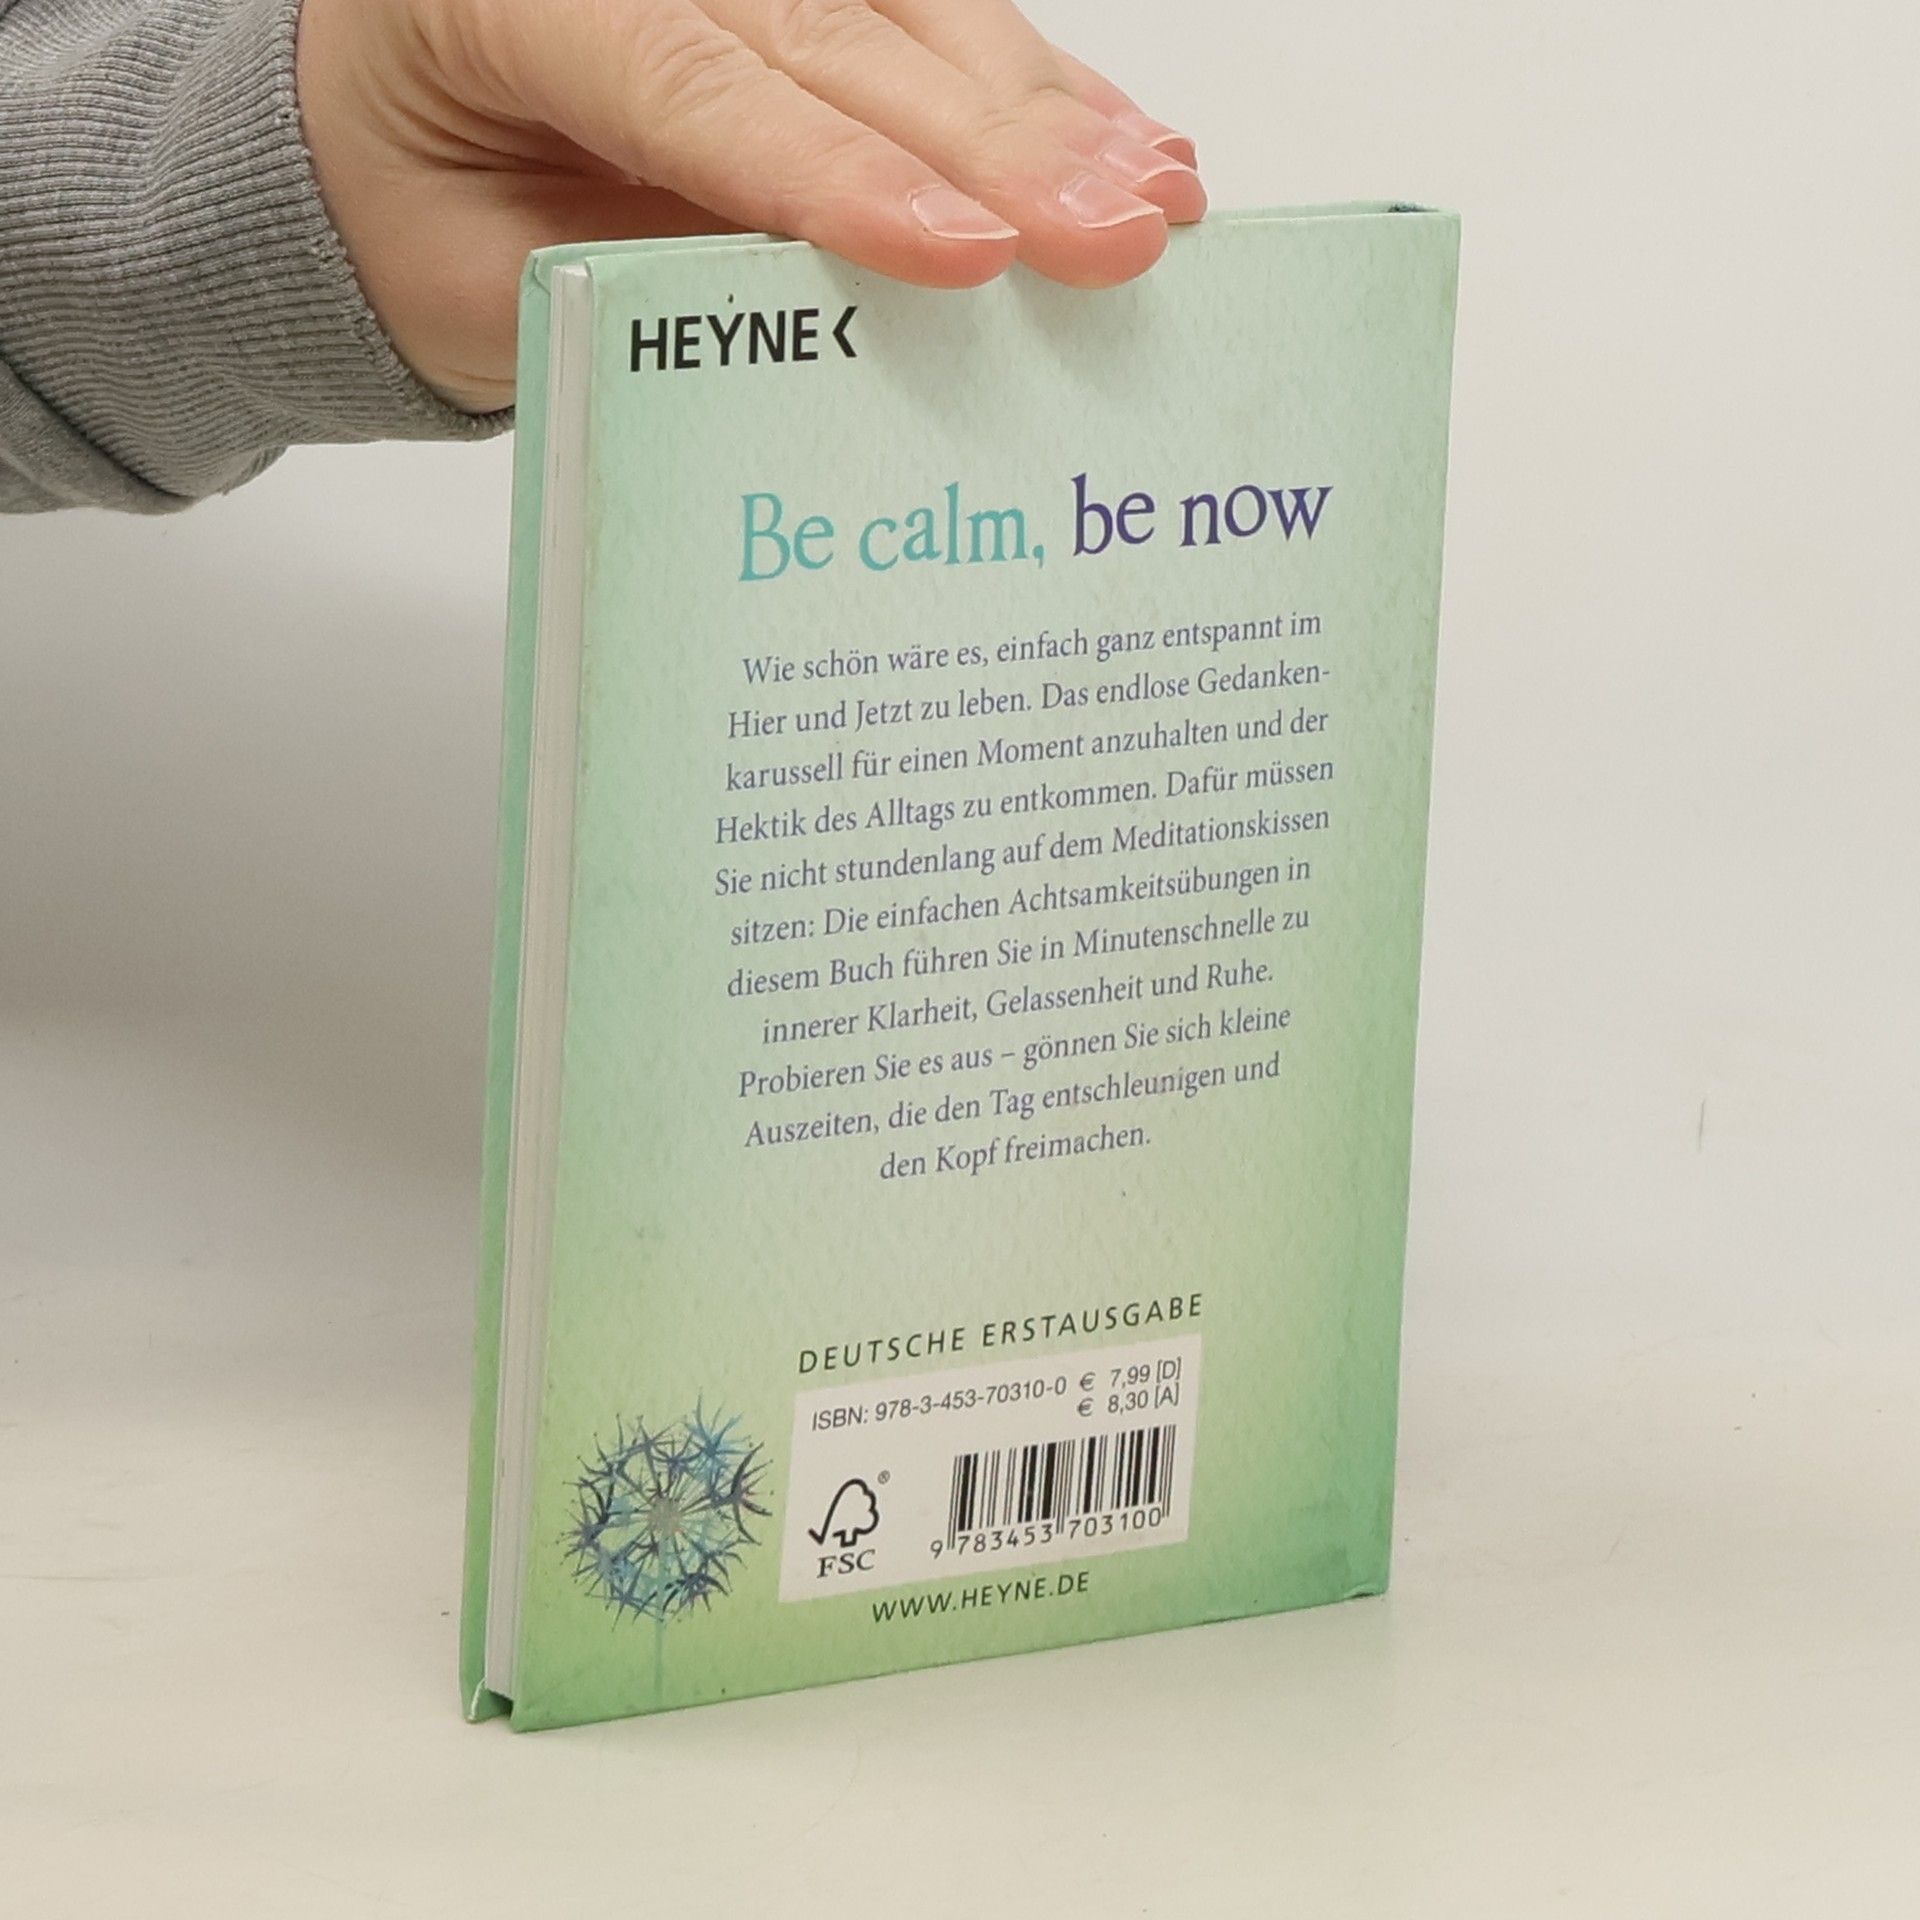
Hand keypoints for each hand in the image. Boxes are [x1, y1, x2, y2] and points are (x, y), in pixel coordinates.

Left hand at [296, 0, 1205, 412]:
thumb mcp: (488, 287)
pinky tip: (1128, 141)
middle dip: (995, 147)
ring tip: (1155, 197)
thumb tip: (832, 319)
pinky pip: (934, 24)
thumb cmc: (428, 218)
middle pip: (840, 39)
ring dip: (1049, 112)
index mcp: (520, 2)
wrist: (392, 138)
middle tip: (1114, 236)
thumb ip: (637, 288)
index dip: (842, 174)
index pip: (701, 87)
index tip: (967, 255)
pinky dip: (1039, 90)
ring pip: (914, 16)